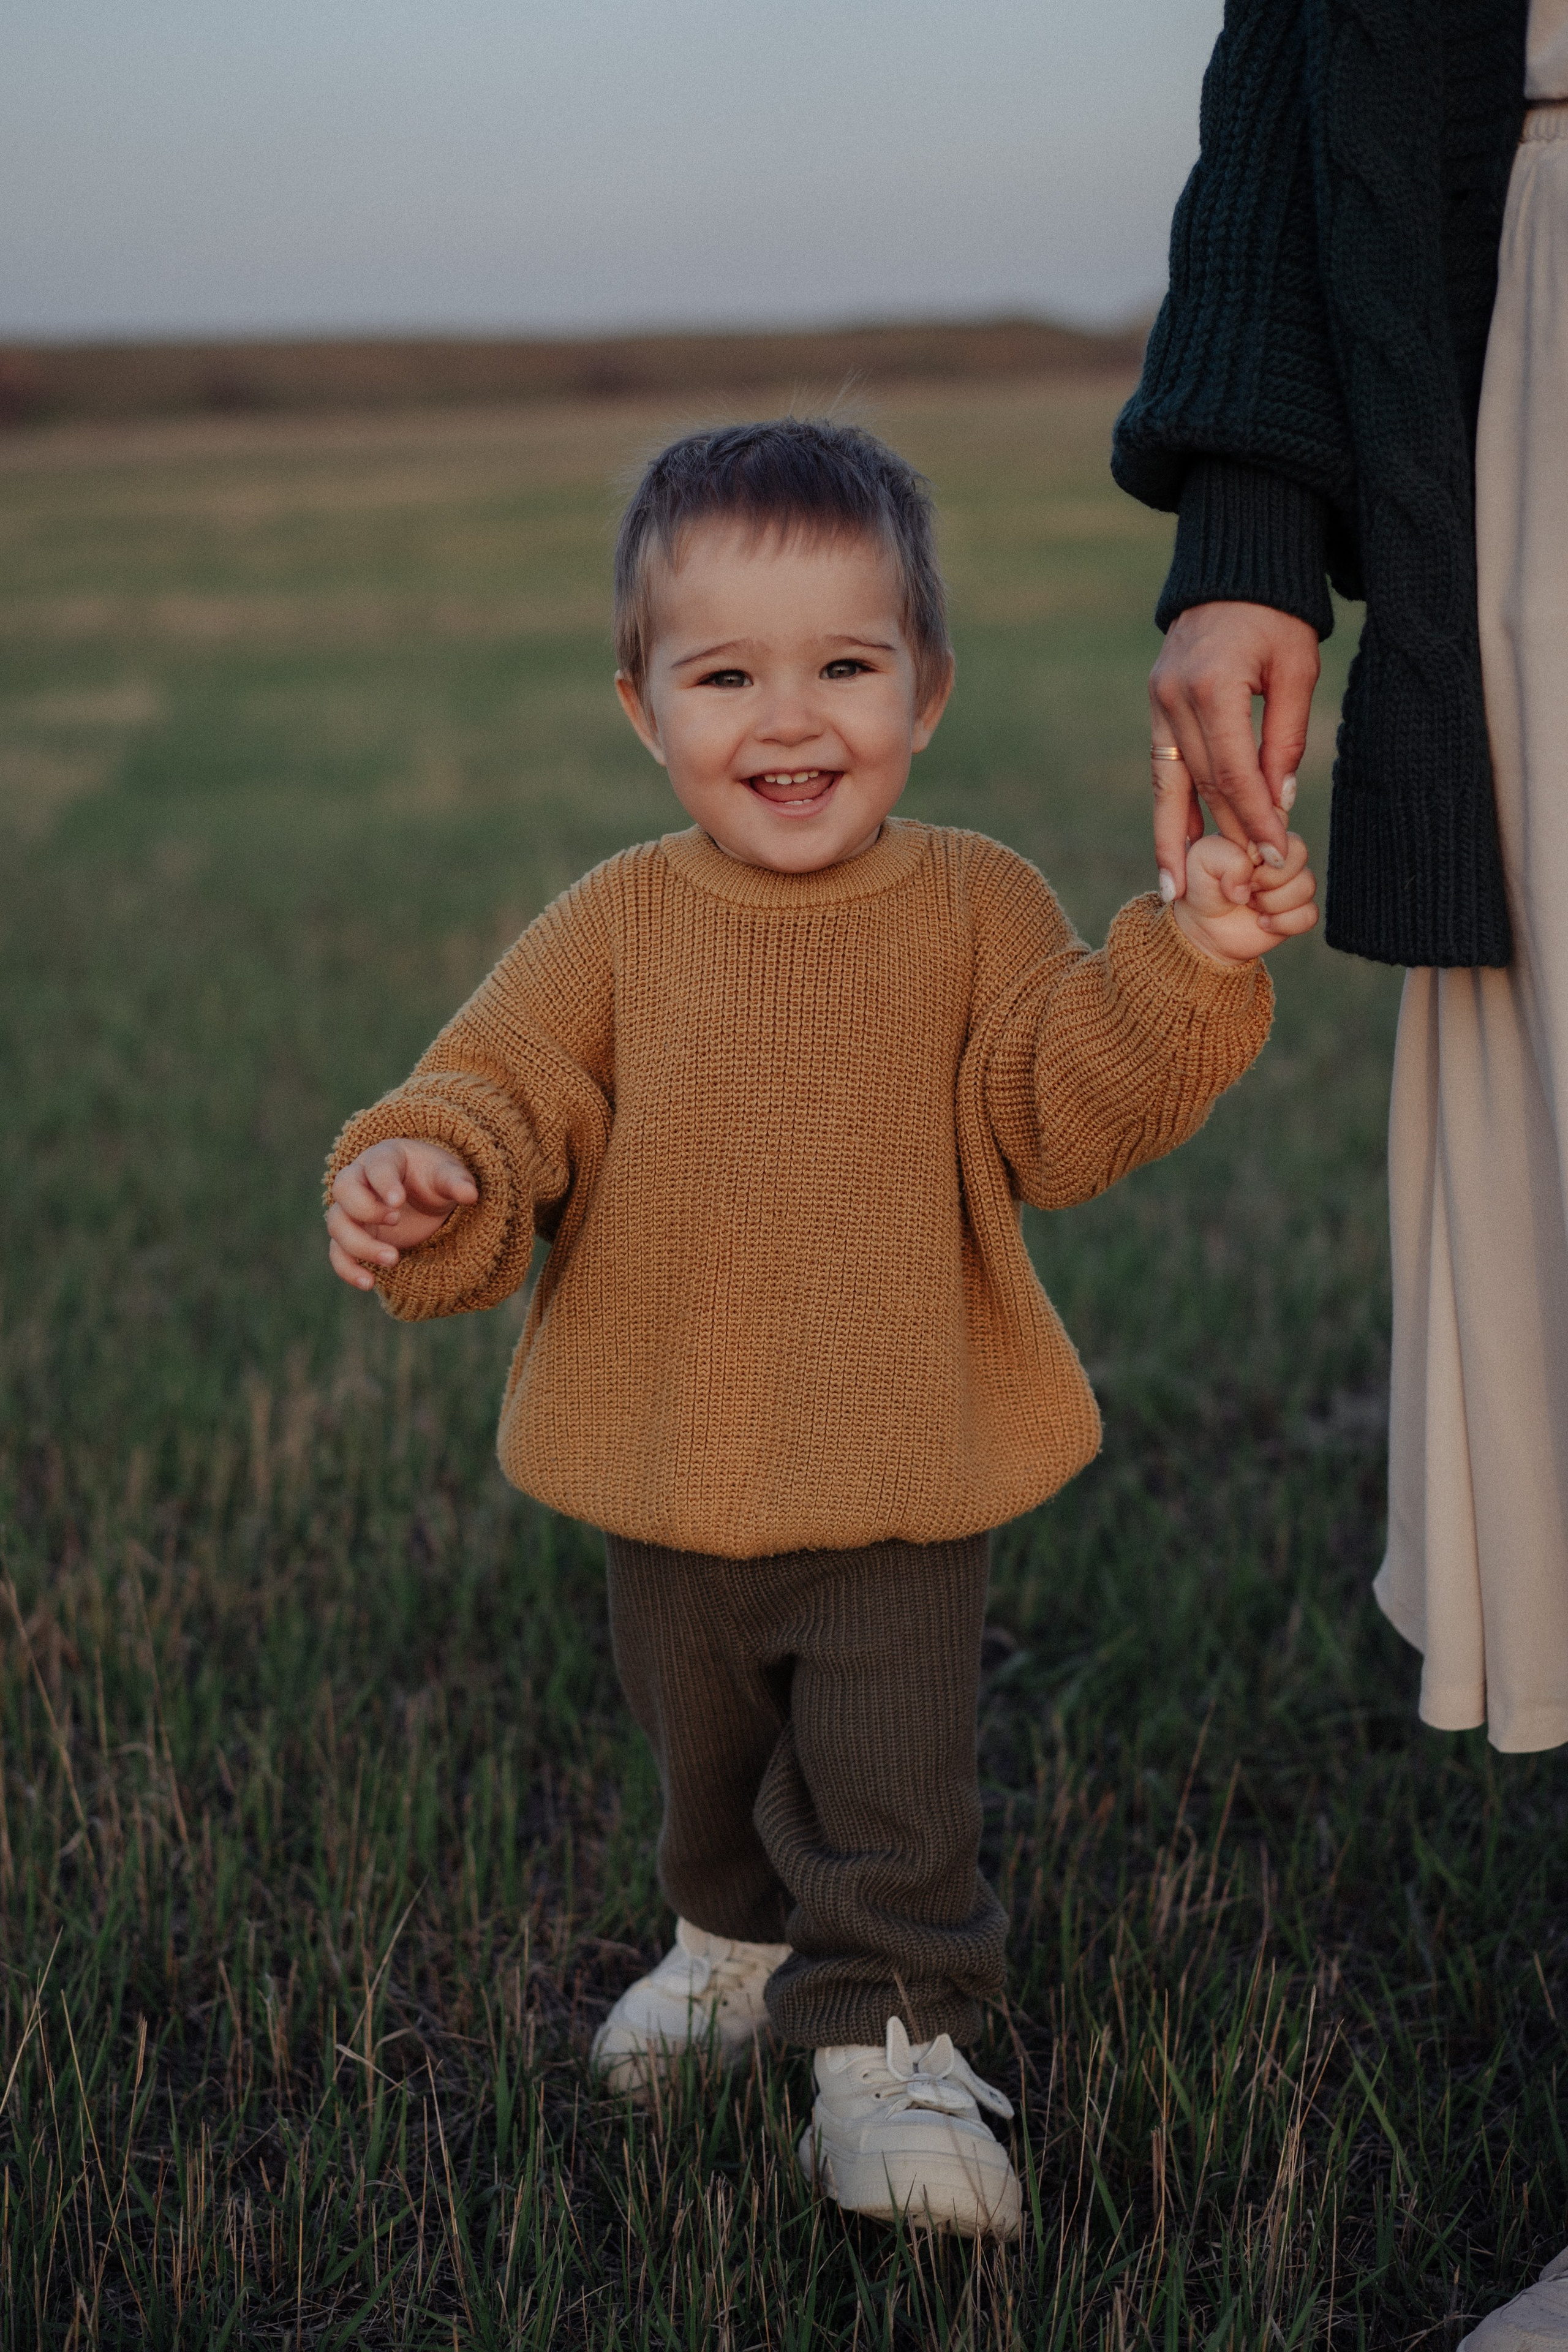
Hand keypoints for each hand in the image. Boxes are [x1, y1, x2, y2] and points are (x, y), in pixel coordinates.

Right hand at [326, 1138, 477, 1290]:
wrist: (424, 1195)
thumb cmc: (433, 1177)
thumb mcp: (448, 1174)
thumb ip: (456, 1182)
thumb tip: (470, 1194)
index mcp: (384, 1157)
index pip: (375, 1166)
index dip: (383, 1183)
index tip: (398, 1202)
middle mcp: (359, 1180)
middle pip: (343, 1190)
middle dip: (366, 1209)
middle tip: (397, 1220)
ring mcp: (352, 1210)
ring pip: (337, 1224)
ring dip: (360, 1244)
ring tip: (394, 1259)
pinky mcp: (353, 1236)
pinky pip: (337, 1252)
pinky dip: (348, 1269)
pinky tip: (370, 1283)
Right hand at [1149, 602, 1319, 898]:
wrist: (1233, 569)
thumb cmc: (1276, 615)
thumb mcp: (1297, 669)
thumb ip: (1287, 737)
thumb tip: (1279, 801)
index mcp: (1213, 686)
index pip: (1235, 772)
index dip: (1256, 819)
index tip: (1276, 855)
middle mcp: (1174, 698)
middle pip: (1202, 783)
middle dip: (1227, 834)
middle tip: (1244, 883)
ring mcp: (1157, 703)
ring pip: (1169, 783)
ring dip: (1175, 838)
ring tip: (1176, 889)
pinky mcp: (1155, 706)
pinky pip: (1161, 767)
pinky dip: (1167, 808)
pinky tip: (1171, 846)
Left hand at [1170, 831, 1318, 965]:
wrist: (1203, 928)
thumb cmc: (1202, 886)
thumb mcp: (1201, 861)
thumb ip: (1226, 856)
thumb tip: (1251, 878)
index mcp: (1261, 832)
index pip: (1280, 821)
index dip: (1260, 847)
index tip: (1241, 860)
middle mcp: (1282, 854)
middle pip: (1299, 852)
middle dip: (1267, 876)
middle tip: (1245, 886)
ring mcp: (1293, 882)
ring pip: (1307, 884)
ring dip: (1272, 902)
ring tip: (1251, 904)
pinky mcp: (1299, 911)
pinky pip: (1310, 914)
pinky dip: (1283, 922)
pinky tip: (1262, 922)